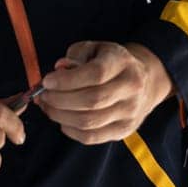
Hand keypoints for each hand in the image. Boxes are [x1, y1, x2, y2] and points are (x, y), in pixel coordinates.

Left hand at [37, 41, 173, 144]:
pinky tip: (62, 119)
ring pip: (89, 122)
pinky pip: (91, 137)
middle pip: (91, 100)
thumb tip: (59, 69)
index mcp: (123, 63)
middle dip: (59, 100)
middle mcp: (131, 89)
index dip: (67, 80)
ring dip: (61, 116)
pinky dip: (70, 130)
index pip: (95, 74)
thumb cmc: (110, 62)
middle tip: (43, 95)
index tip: (47, 81)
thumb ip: (75, 56)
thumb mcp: (94, 49)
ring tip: (47, 107)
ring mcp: (129, 113)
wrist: (144, 82)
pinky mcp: (124, 131)